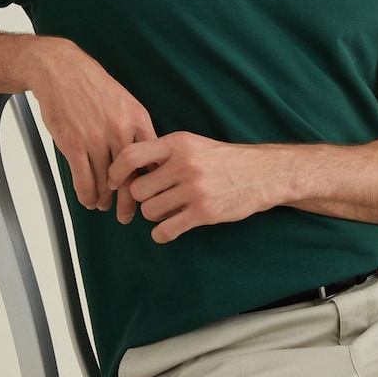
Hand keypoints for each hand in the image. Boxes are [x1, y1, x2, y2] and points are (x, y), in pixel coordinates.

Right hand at [28, 37, 155, 213]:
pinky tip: (87, 199)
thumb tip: (148, 158)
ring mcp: (96, 139)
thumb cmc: (93, 86)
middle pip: (130, 177)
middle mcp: (120, 131)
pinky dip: (86, 195)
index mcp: (138, 120)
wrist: (61, 70)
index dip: (151, 183)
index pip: (151, 161)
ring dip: (104, 199)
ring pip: (105, 183)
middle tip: (128, 215)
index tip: (150, 196)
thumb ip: (137, 130)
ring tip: (104, 204)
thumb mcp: (127, 103)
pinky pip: (83, 180)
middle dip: (129, 202)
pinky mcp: (73, 144)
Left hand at [108, 132, 287, 242]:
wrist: (262, 174)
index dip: (116, 172)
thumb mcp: (194, 144)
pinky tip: (170, 227)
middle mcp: (184, 164)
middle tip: (155, 198)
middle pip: (138, 189)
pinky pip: (165, 230)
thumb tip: (129, 167)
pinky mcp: (204, 212)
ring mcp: (194, 189)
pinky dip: (162, 233)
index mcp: (178, 143)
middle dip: (143, 198)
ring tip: (169, 209)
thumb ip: (164, 152)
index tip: (115, 182)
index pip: (131, 155)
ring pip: (149, 211)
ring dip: (154, 215)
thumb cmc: (224, 160)